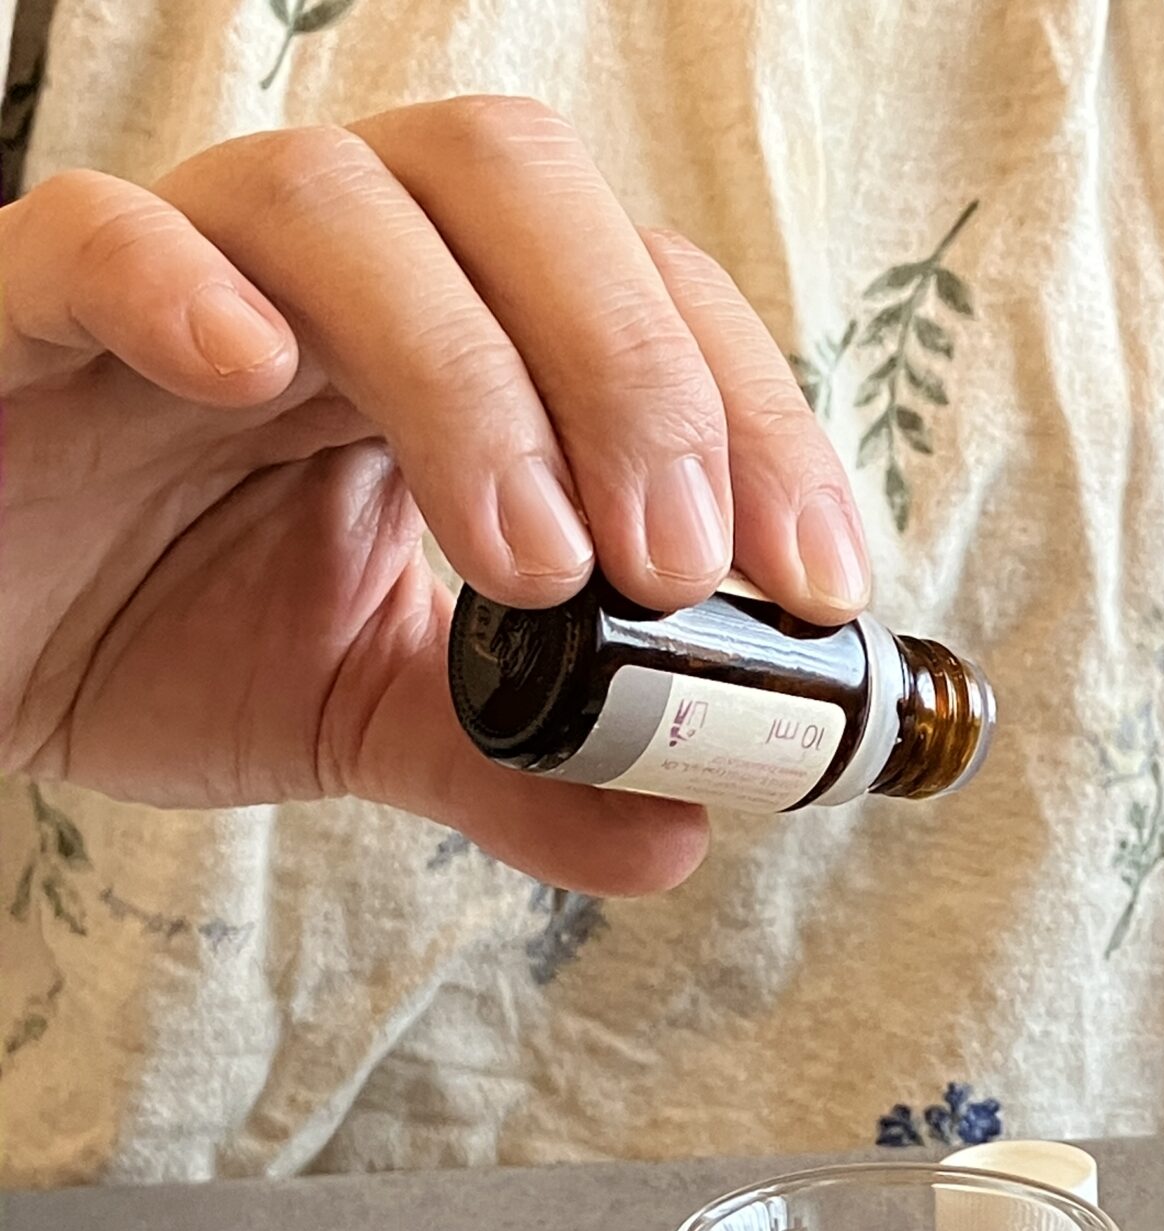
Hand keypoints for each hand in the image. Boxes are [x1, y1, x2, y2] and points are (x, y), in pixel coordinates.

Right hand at [0, 100, 870, 893]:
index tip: (814, 583)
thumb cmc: (154, 627)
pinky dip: (176, 285)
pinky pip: (94, 234)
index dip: (747, 418)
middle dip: (632, 375)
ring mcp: (180, 266)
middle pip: (514, 192)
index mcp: (444, 336)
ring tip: (528, 565)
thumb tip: (683, 834)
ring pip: (339, 202)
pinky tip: (250, 377)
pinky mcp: (25, 305)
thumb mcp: (366, 713)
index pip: (638, 301)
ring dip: (466, 373)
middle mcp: (331, 270)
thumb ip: (521, 767)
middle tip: (679, 566)